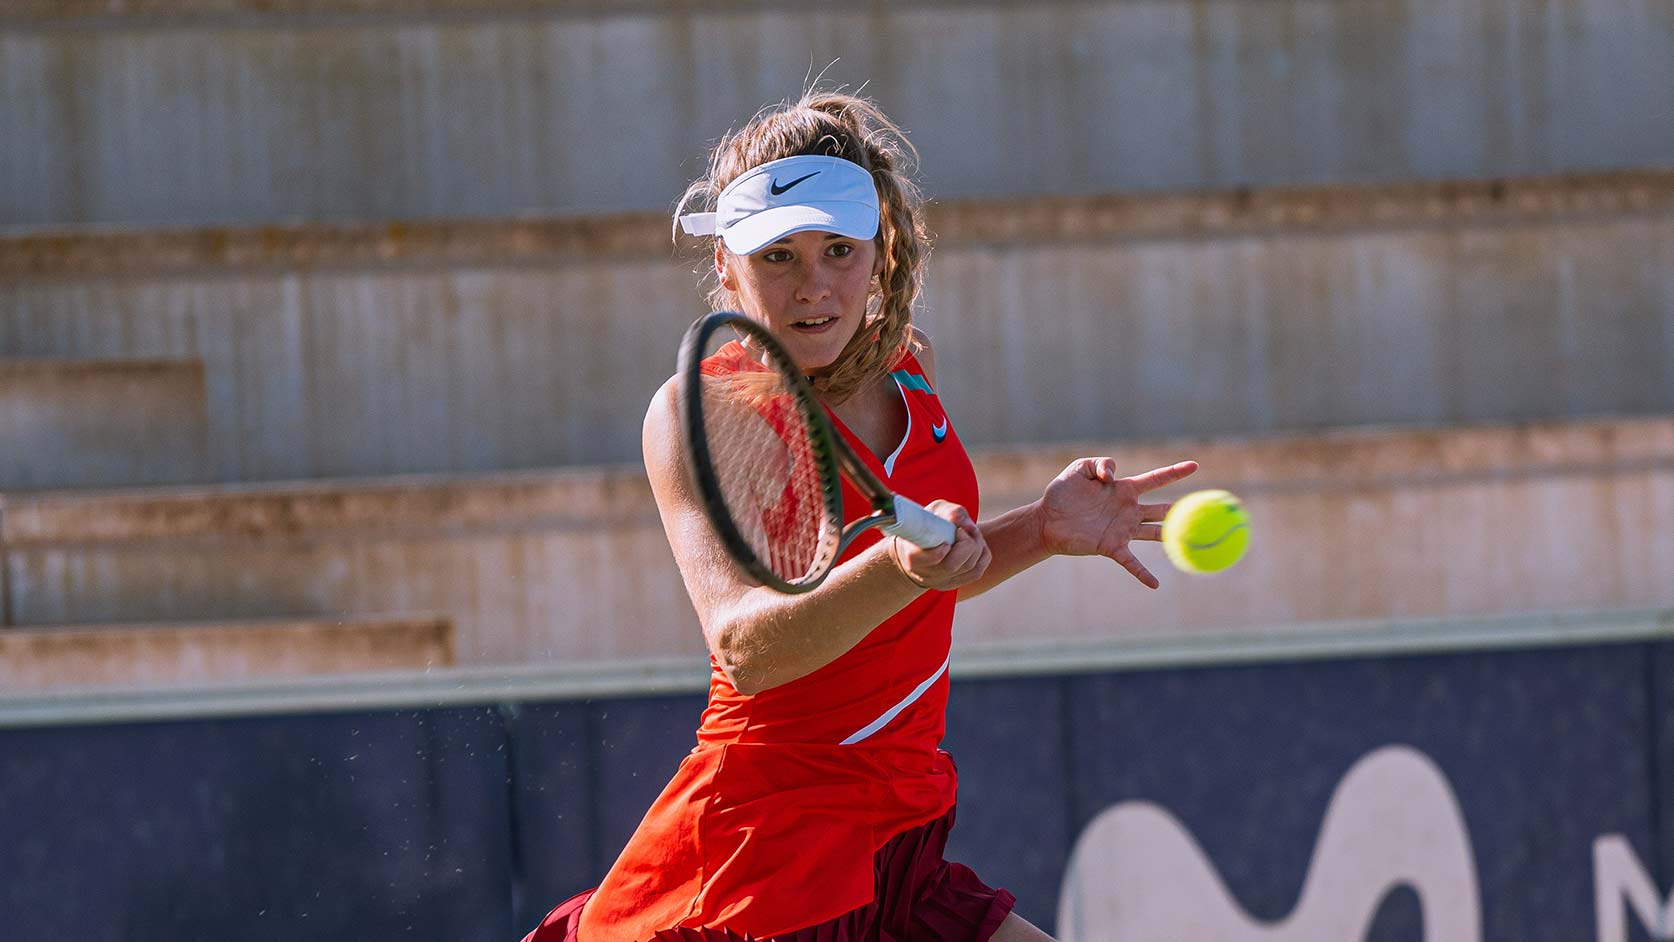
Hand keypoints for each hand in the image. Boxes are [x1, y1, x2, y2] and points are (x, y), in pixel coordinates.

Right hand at [890, 500, 990, 591]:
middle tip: (962, 530)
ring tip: (969, 533)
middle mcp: (924, 574)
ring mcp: (939, 582)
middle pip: (951, 566)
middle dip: (966, 544)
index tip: (949, 533)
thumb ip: (950, 513)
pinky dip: (982, 555)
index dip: (942, 549)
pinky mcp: (954, 584)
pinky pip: (977, 572)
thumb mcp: (934, 512)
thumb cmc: (928, 524)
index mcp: (911, 557)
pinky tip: (975, 544)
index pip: (930, 560)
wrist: (921, 544)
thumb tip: (969, 526)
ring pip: (968, 569)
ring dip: (976, 546)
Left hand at [1039, 458, 1198, 588]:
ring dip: (1172, 538)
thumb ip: (1101, 464)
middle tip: (1206, 511)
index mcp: (1125, 490)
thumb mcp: (1081, 468)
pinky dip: (1143, 573)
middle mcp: (1129, 510)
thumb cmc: (1063, 492)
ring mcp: (1122, 530)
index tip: (1195, 466)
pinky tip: (1155, 585)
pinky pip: (1131, 562)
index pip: (1156, 479)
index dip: (1175, 472)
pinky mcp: (1111, 547)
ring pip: (1155, 534)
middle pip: (1162, 510)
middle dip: (1182, 510)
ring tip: (1195, 544)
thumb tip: (1113, 476)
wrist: (1047, 519)